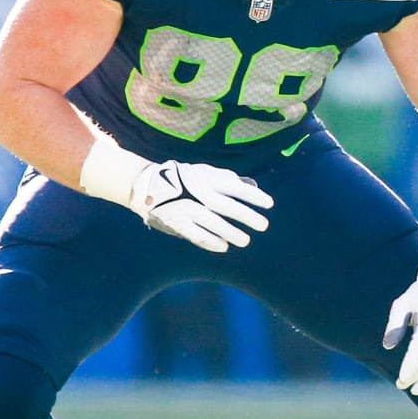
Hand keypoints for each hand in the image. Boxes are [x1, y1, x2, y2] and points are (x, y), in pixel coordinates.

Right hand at [130, 160, 272, 252]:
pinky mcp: (178, 223)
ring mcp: (187, 209)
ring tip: (245, 240)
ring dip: (232, 233)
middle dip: (247, 216)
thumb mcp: (203, 171)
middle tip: (263, 226)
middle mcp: (198, 193)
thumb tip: (250, 187)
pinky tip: (224, 247)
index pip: (235, 186)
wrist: (147, 186)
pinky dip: (212, 243)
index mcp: (206, 177)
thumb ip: (225, 178)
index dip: (254, 196)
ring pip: (214, 224)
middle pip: (227, 206)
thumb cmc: (183, 178)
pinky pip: (198, 236)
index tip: (269, 204)